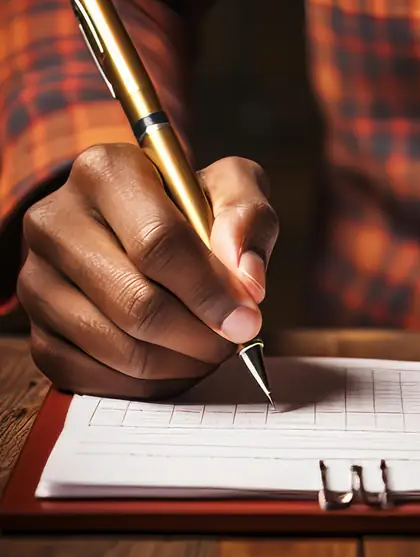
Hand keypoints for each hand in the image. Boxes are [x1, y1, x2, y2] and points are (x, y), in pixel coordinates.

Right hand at [17, 144, 278, 398]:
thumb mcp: (229, 188)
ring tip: (210, 349)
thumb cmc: (189, 207)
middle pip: (137, 303)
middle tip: (233, 340)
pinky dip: (145, 384)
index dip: (210, 290)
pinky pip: (92, 376)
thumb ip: (248, 219)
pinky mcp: (35, 329)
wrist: (137, 228)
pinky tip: (174, 363)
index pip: (158, 243)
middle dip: (199, 335)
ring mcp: (36, 278)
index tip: (248, 318)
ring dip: (178, 363)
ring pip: (116, 347)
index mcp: (104, 172)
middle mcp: (55, 221)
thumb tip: (247, 280)